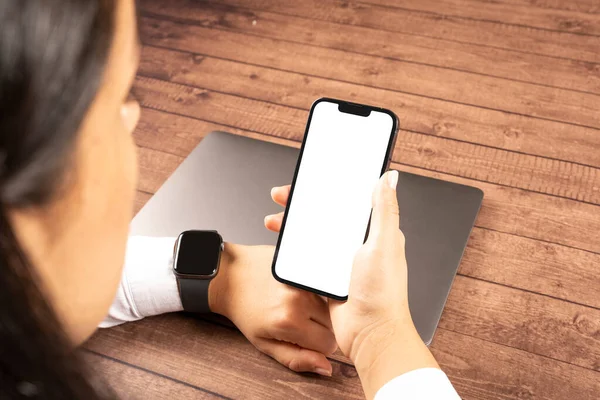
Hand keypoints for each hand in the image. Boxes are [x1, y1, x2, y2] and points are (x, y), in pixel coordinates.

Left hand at [208, 244, 336, 376]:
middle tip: (295, 323)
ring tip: (294, 307)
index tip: (300, 339)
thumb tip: (326, 368)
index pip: (328, 345)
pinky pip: (325, 289)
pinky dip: (317, 295)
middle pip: (333, 325)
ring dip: (318, 311)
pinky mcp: (306, 267)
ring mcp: (305, 280)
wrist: (231, 277)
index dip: (316, 346)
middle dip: (319, 328)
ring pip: (331, 307)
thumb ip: (296, 359)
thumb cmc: (246, 312)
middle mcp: (300, 299)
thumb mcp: (265, 344)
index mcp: (290, 321)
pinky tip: (297, 293)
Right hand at [266, 172, 438, 397]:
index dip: (325, 189)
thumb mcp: (383, 244)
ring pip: (313, 235)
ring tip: (275, 222)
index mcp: (374, 233)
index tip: (306, 182)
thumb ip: (385, 210)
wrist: (369, 334)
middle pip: (325, 216)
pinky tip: (282, 244)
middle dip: (302, 206)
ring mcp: (340, 263)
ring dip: (293, 226)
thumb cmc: (383, 293)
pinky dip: (294, 249)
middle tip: (282, 199)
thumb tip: (390, 178)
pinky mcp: (327, 278)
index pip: (346, 202)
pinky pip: (307, 258)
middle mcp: (357, 246)